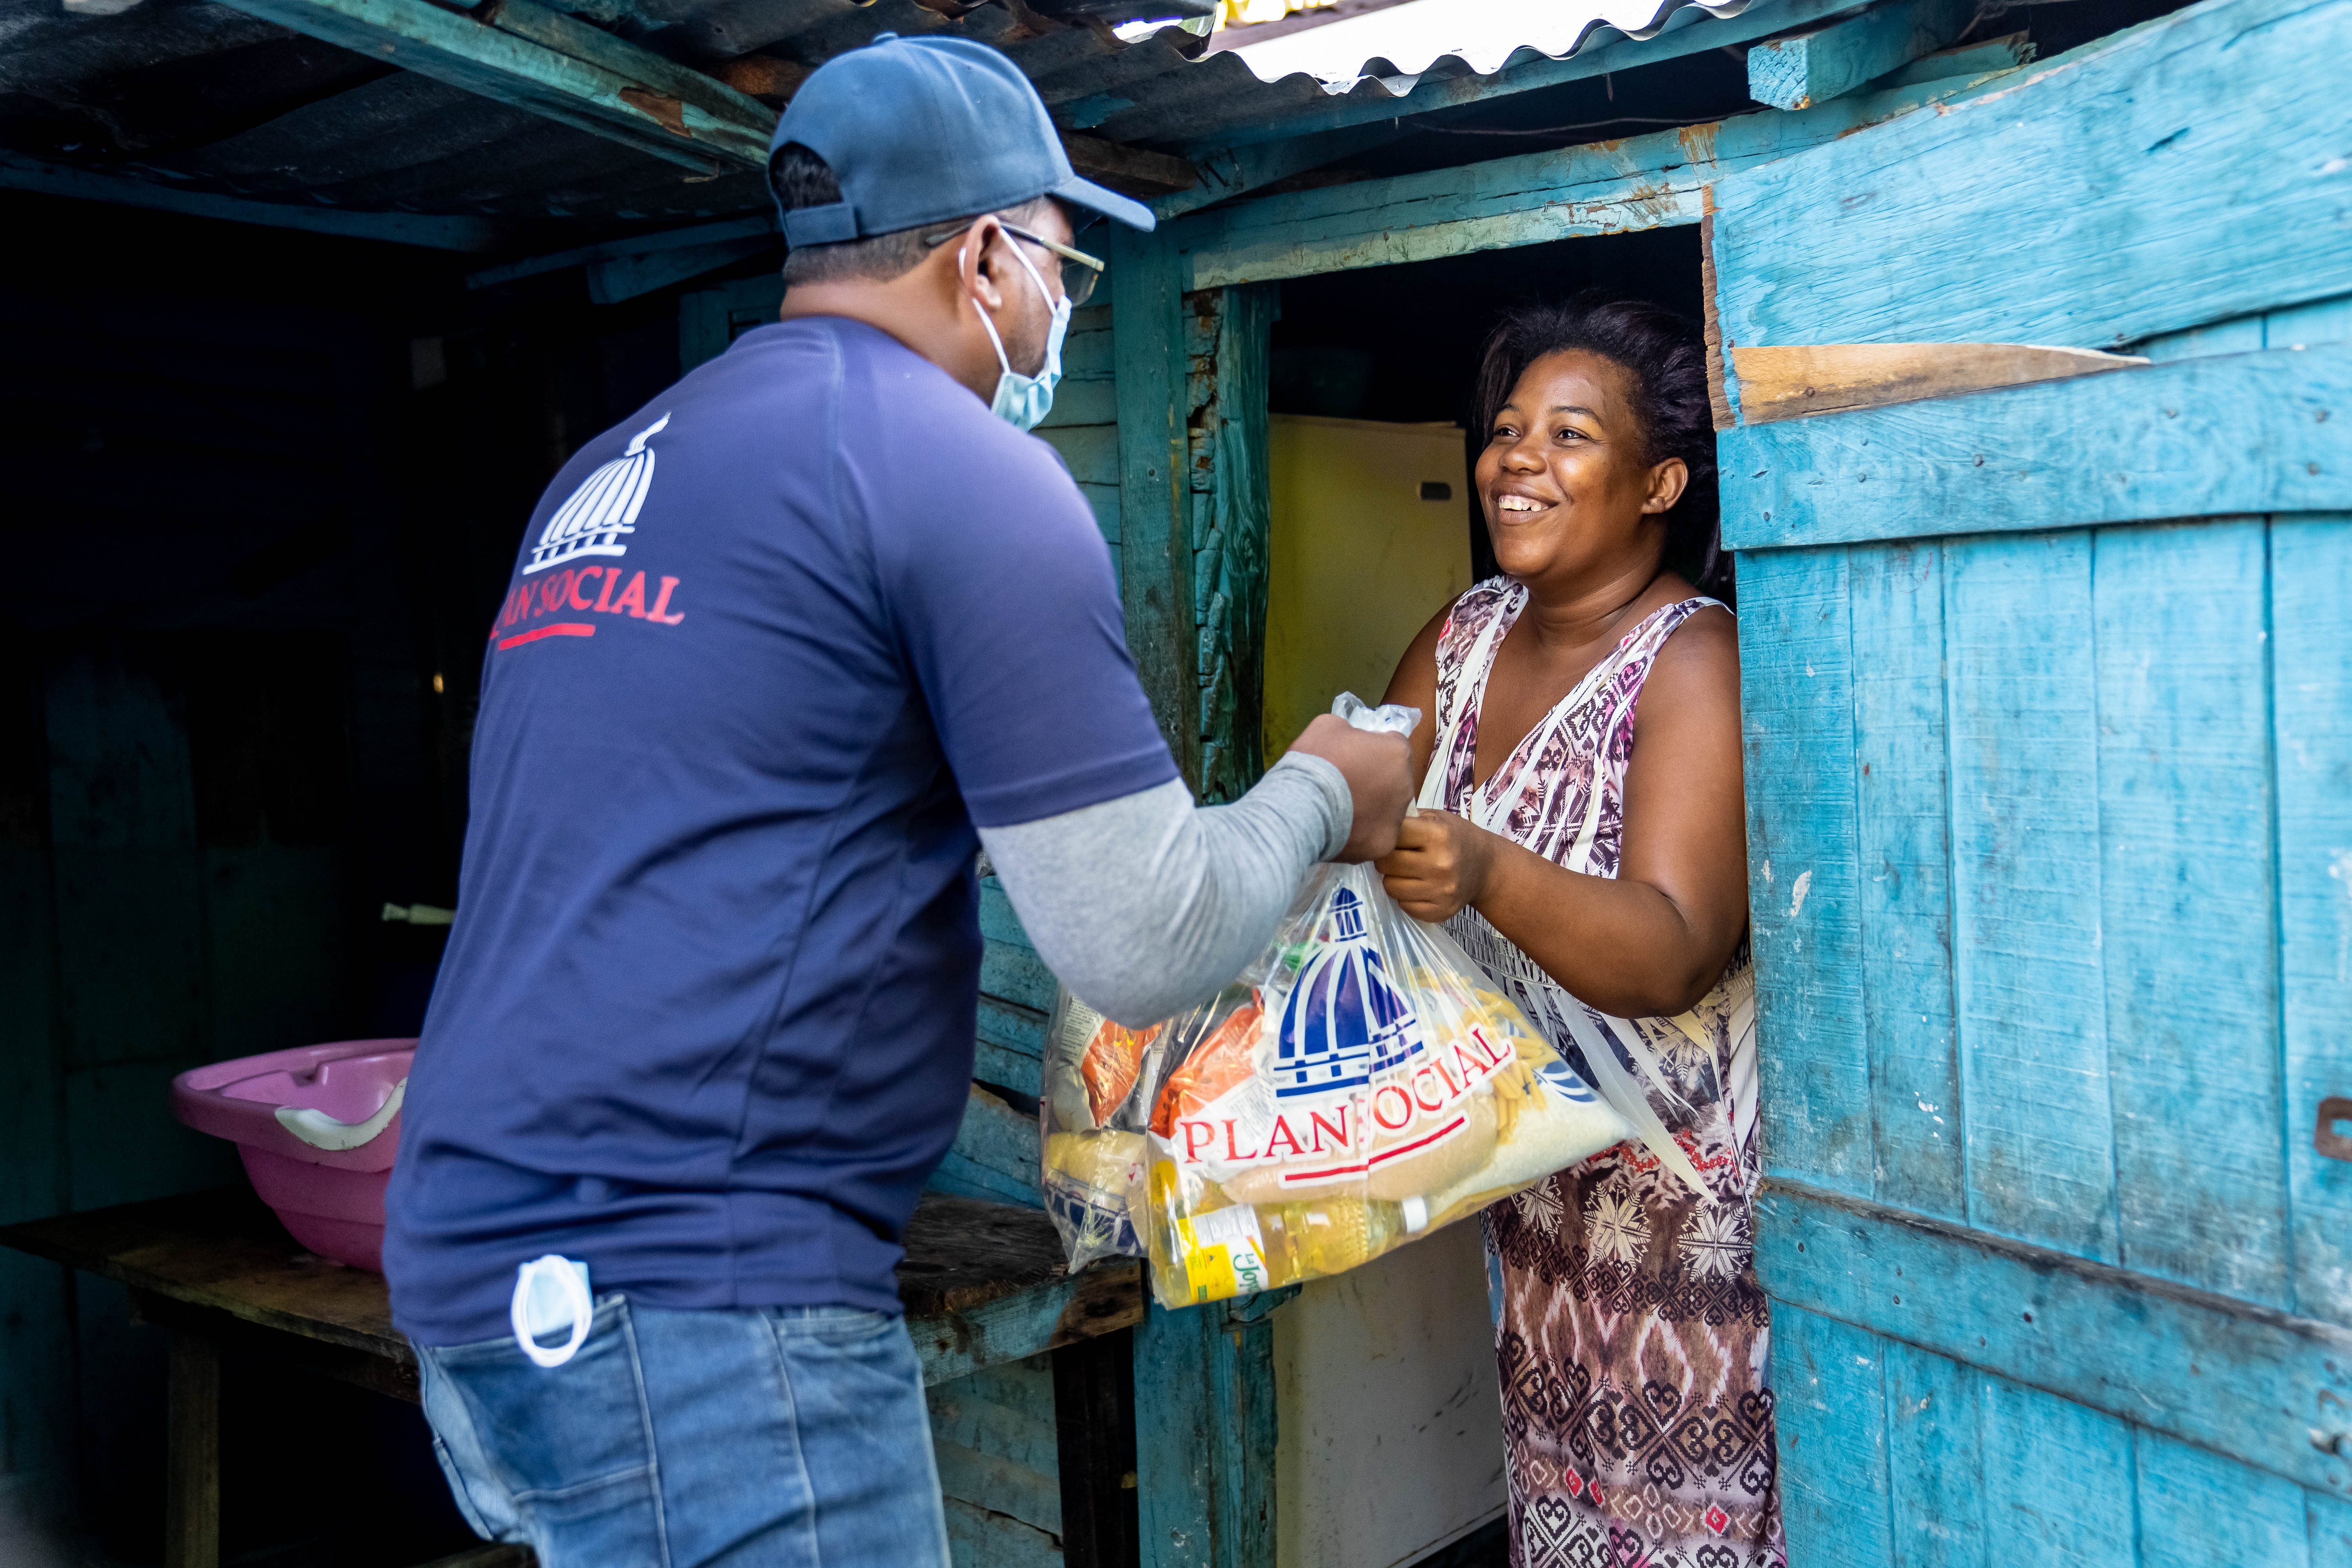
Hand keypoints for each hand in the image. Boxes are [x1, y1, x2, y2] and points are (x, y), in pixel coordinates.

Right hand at [1287, 714, 1412, 861]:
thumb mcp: (1329, 725)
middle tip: (1347, 783)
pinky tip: (1340, 828)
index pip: (1394, 745)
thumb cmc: (1316, 761)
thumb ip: (1350, 732)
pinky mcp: (1383, 845)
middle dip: (1376, 779)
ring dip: (1371, 807)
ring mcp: (1396, 819)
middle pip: (1393, 779)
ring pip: (1386, 809)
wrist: (1300, 807)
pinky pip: (1374, 834)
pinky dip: (1361, 832)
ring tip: (1341, 809)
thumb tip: (1353, 742)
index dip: (1374, 748)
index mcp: (1397, 753)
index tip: (1354, 755)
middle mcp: (1406, 786)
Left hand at [1376, 809, 1499, 922]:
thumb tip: (1373, 826)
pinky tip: (1418, 887)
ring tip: (1408, 872)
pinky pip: (1405, 906)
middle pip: (1386, 864)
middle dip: (1387, 860)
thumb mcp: (1437, 818)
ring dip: (1394, 880)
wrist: (1487, 867)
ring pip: (1391, 887)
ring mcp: (1442, 891)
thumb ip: (1407, 820)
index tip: (1395, 839)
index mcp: (1438, 835)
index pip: (1391, 837)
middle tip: (1398, 857)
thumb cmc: (1456, 837)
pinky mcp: (1441, 911)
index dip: (1388, 837)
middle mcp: (1440, 864)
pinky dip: (1406, 897)